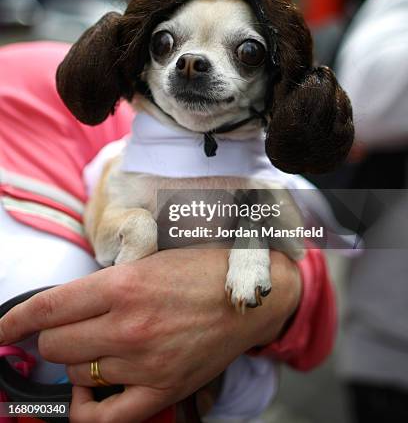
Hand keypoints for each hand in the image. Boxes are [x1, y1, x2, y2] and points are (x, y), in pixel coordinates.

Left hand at [0, 248, 300, 422]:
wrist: (250, 296)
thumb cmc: (201, 269)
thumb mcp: (149, 259)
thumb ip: (106, 282)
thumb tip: (66, 304)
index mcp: (123, 284)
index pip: (48, 308)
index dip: (16, 321)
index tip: (3, 330)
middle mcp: (127, 326)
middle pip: (55, 346)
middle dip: (52, 338)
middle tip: (68, 329)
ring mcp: (143, 363)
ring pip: (76, 375)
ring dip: (76, 363)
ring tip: (96, 349)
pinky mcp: (161, 390)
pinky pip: (106, 418)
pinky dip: (87, 410)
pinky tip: (88, 396)